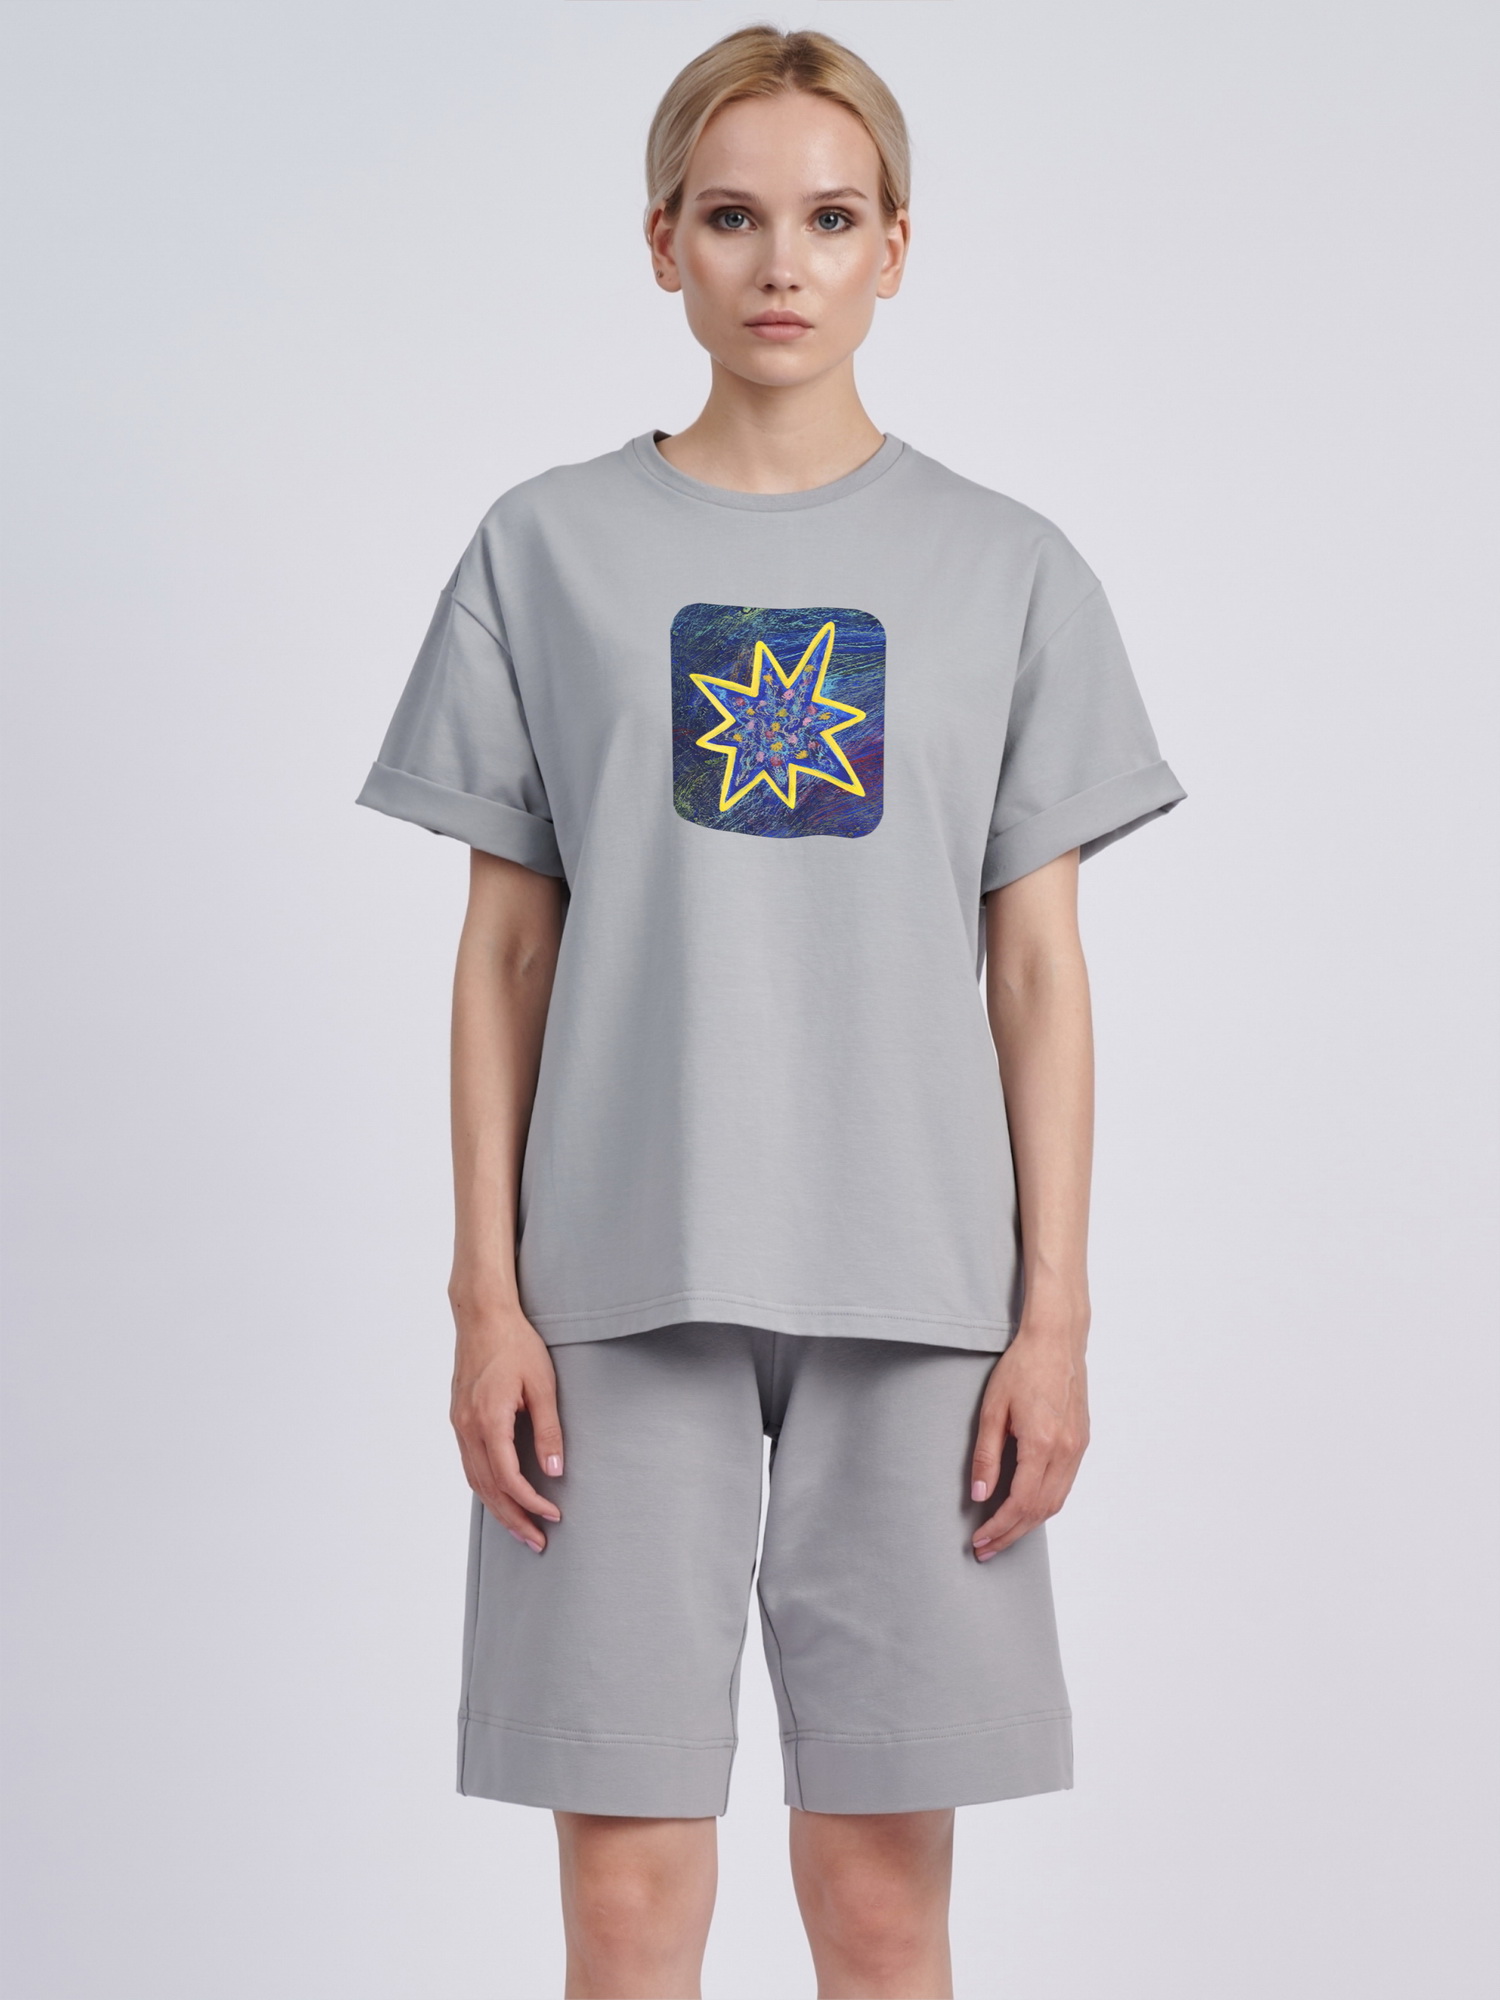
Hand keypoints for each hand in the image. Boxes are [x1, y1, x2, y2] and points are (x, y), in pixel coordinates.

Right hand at [449, 1299, 564, 1553]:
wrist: (482, 1316)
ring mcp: (458, 1424)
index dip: (530, 1503)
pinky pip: (469, 1464)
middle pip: (488, 1488)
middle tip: (537, 1542)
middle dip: (513, 1519)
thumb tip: (556, 1471)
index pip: (508, 1478)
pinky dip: (485, 1487)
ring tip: (521, 1529)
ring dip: (498, 1508)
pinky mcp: (458, 1419)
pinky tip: (501, 1497)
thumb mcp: (543, 1384)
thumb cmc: (516, 1344)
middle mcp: (467, 1428)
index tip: (553, 1515)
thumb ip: (549, 1430)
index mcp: (488, 1420)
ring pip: (475, 1481)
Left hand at [969, 1319, 1089, 1559]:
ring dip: (1029, 1524)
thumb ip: (986, 1455)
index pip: (1020, 1503)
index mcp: (1042, 1443)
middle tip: (986, 1549)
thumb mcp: (992, 1410)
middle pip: (1040, 1511)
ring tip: (1003, 1535)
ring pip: (1056, 1502)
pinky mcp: (1082, 1442)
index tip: (979, 1540)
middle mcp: (1066, 1451)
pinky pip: (1064, 1485)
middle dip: (1011, 1534)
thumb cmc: (1022, 1367)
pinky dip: (1044, 1504)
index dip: (999, 1527)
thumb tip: (979, 1495)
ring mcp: (1078, 1448)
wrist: (1056, 1341)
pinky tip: (1026, 1508)